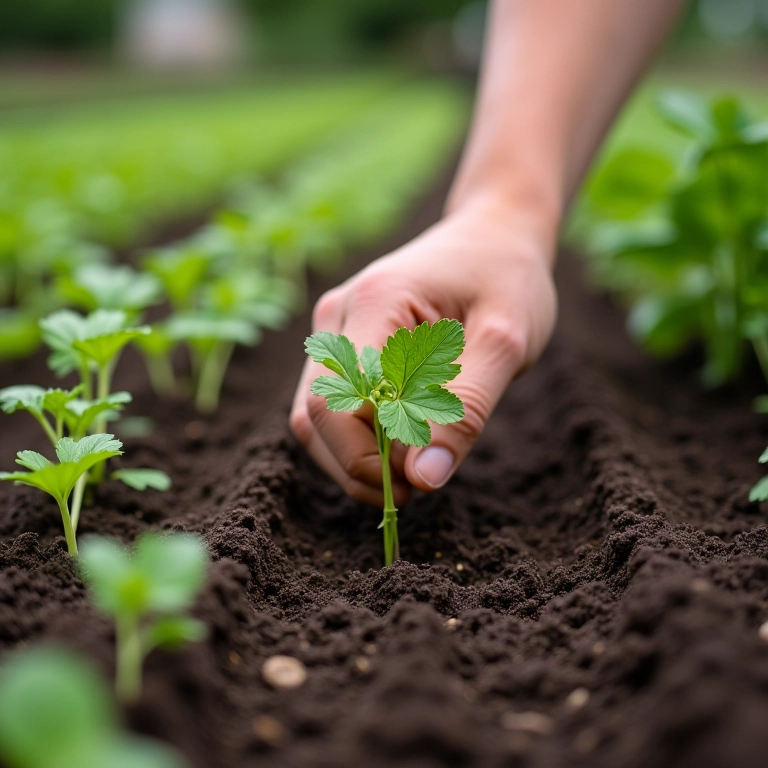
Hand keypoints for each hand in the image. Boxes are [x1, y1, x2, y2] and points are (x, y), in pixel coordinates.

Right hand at [290, 201, 557, 505]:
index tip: (420, 482)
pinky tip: (397, 447)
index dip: (369, 457)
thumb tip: (424, 479)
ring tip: (408, 473)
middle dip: (357, 466)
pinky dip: (354, 439)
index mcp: (377, 301)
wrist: (493, 234)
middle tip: (416, 488)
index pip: (341, 402)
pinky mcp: (340, 342)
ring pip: (312, 416)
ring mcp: (332, 328)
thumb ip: (466, 409)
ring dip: (351, 458)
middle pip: (315, 415)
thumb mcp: (506, 342)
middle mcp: (338, 314)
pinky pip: (329, 404)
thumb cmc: (507, 279)